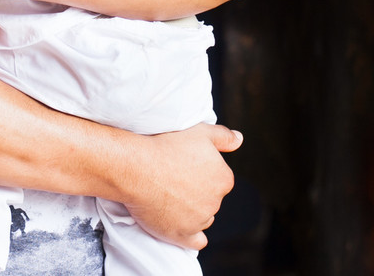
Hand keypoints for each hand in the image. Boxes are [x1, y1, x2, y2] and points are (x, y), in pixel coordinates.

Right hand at [119, 123, 243, 249]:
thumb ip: (223, 136)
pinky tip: (184, 228)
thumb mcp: (198, 131)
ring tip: (168, 197)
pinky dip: (192, 237)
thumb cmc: (164, 146)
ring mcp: (199, 220)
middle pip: (210, 199)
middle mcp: (216, 202)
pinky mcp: (182, 234)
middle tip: (173, 179)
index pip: (219, 179)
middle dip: (197, 192)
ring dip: (192, 211)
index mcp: (224, 178)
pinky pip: (196, 242)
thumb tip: (239, 140)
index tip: (184, 166)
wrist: (135, 167)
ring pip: (202, 218)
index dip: (202, 172)